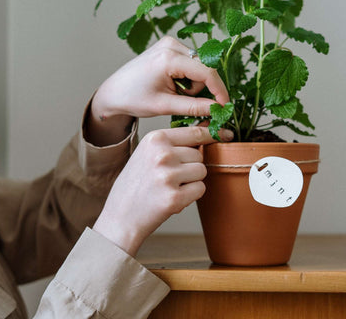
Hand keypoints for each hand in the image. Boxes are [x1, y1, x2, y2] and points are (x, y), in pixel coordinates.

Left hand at [86, 36, 229, 145]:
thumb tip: (218, 109)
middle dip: (199, 88)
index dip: (219, 90)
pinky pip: (191, 62)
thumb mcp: (165, 106)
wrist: (114, 91)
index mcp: (168, 58)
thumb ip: (194, 107)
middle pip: (204, 68)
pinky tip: (172, 83)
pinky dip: (187, 77)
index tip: (225, 106)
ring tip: (173, 92)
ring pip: (199, 66)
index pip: (206, 72)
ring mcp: (170, 43)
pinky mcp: (169, 45)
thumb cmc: (134, 98)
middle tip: (181, 100)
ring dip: (193, 84)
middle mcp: (171, 45)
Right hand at [92, 126, 232, 255]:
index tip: (225, 134)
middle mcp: (162, 154)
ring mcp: (168, 176)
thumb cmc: (136, 183)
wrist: (120, 216)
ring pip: (202, 171)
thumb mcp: (148, 153)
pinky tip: (173, 198)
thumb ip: (173, 142)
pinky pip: (200, 189)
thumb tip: (207, 129)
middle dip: (191, 166)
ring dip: (192, 181)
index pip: (194, 132)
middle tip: (170, 177)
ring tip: (170, 187)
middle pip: (199, 154)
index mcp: (155, 139)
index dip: (211, 135)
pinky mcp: (175, 197)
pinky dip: (192, 195)